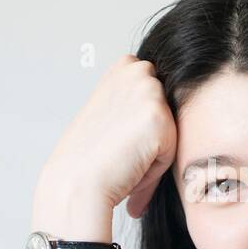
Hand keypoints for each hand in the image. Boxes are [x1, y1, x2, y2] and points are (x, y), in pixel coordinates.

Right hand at [41, 54, 176, 219]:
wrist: (76, 183)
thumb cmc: (88, 157)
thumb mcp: (109, 111)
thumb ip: (134, 103)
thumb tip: (159, 118)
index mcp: (125, 65)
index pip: (160, 98)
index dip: (141, 125)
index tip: (117, 136)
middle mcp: (137, 70)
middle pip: (169, 114)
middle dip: (151, 137)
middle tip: (120, 149)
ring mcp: (149, 90)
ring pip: (171, 133)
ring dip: (153, 151)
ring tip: (124, 158)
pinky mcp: (159, 117)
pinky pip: (171, 150)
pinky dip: (155, 166)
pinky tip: (129, 164)